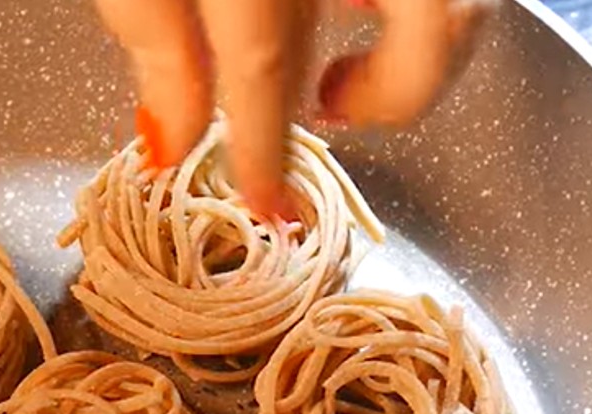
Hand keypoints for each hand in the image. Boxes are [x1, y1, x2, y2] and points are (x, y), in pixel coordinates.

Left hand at [95, 0, 493, 215]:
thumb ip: (155, 48)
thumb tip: (169, 146)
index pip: (272, 72)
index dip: (268, 156)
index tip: (272, 214)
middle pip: (436, 23)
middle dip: (396, 88)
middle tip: (331, 107)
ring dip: (416, 45)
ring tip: (345, 54)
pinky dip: (415, 7)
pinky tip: (357, 5)